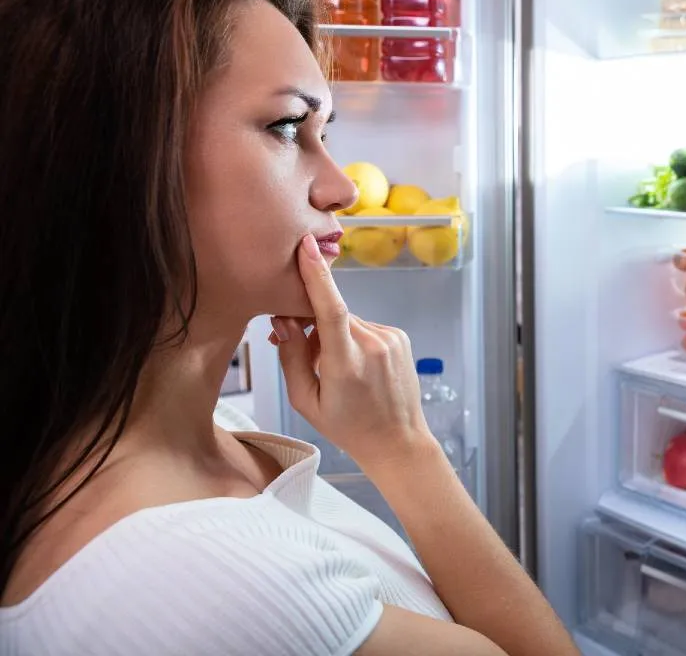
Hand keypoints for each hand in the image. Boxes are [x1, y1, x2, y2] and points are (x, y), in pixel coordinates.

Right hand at [269, 234, 433, 469]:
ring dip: (334, 335)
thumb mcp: (306, 401)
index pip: (330, 309)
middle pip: (331, 315)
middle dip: (311, 324)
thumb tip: (283, 321)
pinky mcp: (399, 337)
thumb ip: (290, 358)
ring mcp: (390, 339)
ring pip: (348, 321)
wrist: (397, 440)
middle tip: (302, 352)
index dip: (317, 276)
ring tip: (336, 370)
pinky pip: (365, 327)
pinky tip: (356, 367)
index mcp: (346, 363)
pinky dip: (353, 338)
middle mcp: (373, 345)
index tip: (306, 247)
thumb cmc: (348, 426)